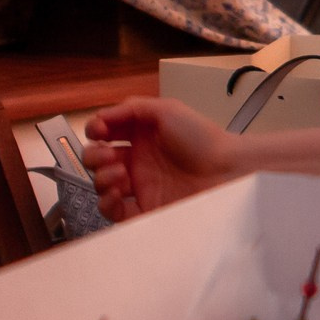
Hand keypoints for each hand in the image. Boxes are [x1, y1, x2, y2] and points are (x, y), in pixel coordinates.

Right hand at [81, 97, 240, 220]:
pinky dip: (106, 203)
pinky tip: (117, 192)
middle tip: (109, 155)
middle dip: (94, 156)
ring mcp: (139, 186)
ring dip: (101, 177)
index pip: (104, 134)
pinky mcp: (144, 209)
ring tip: (120, 173)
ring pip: (102, 185)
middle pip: (97, 160)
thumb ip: (131, 108)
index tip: (99, 131)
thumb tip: (101, 116)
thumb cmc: (200, 137)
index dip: (95, 131)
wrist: (224, 170)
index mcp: (140, 136)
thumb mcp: (167, 109)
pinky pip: (114, 212)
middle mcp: (137, 161)